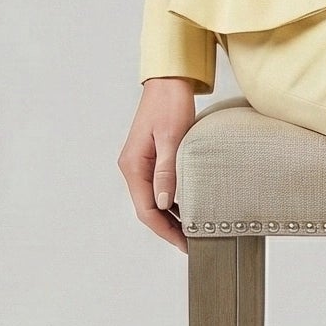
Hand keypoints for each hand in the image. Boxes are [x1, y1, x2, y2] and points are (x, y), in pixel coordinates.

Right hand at [121, 77, 200, 249]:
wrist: (169, 82)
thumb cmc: (169, 104)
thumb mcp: (172, 138)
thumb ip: (166, 171)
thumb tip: (162, 203)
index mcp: (133, 165)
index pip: (145, 209)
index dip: (164, 230)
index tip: (183, 243)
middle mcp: (133, 167)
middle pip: (147, 208)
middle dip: (168, 228)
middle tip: (191, 242)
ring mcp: (141, 163)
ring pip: (153, 199)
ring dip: (170, 215)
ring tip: (192, 229)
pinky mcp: (151, 158)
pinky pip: (158, 186)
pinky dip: (172, 200)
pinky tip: (189, 205)